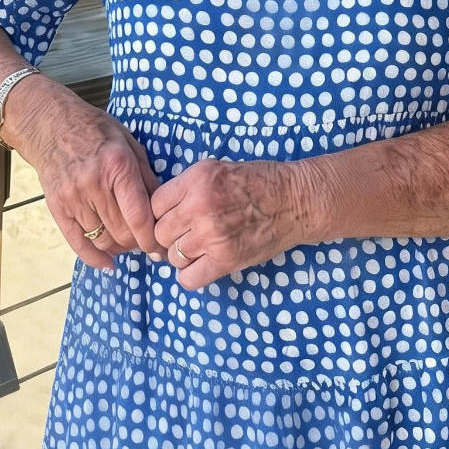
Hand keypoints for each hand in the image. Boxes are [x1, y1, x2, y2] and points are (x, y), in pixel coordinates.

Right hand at [5, 77, 166, 273]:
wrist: (50, 124)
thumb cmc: (96, 131)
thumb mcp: (129, 143)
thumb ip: (146, 176)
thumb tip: (162, 209)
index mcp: (117, 165)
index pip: (138, 215)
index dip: (152, 238)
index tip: (161, 247)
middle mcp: (94, 184)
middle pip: (122, 232)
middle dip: (139, 244)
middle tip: (147, 244)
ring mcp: (73, 197)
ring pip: (103, 240)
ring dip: (120, 248)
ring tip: (128, 244)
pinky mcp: (57, 207)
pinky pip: (77, 243)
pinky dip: (95, 258)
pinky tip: (108, 263)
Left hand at [152, 157, 309, 290]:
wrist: (294, 199)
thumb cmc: (258, 182)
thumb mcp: (215, 169)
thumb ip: (186, 188)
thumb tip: (159, 214)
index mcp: (196, 180)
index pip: (154, 205)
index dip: (161, 213)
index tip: (173, 217)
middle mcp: (199, 206)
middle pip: (160, 233)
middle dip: (170, 236)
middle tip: (186, 235)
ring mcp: (212, 235)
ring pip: (173, 257)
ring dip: (183, 256)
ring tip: (201, 248)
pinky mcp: (226, 259)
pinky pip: (189, 279)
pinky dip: (191, 275)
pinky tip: (204, 265)